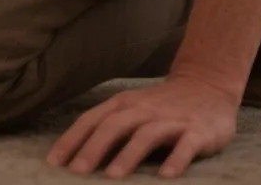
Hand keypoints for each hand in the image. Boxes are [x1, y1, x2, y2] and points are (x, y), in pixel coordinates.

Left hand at [46, 75, 238, 178]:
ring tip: (112, 177)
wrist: (206, 85)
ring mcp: (171, 120)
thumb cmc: (159, 106)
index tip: (53, 163)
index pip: (91, 121)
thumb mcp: (131, 109)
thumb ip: (108, 127)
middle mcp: (143, 110)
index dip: (71, 141)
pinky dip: (176, 160)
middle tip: (77, 172)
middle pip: (114, 127)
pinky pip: (186, 146)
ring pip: (146, 136)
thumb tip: (76, 155)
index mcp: (122, 105)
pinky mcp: (198, 131)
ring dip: (127, 156)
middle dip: (93, 149)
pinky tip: (166, 176)